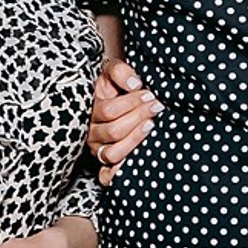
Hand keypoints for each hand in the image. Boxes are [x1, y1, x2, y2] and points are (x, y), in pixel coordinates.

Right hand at [90, 57, 158, 178]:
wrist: (112, 99)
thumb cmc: (114, 87)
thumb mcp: (112, 72)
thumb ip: (120, 72)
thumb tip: (135, 84)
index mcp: (90, 110)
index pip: (109, 111)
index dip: (132, 102)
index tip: (150, 95)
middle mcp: (91, 132)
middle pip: (113, 131)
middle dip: (138, 118)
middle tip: (157, 107)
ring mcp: (97, 150)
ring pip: (112, 153)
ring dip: (135, 140)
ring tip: (151, 126)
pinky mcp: (104, 166)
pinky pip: (106, 176)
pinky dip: (118, 173)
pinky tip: (135, 163)